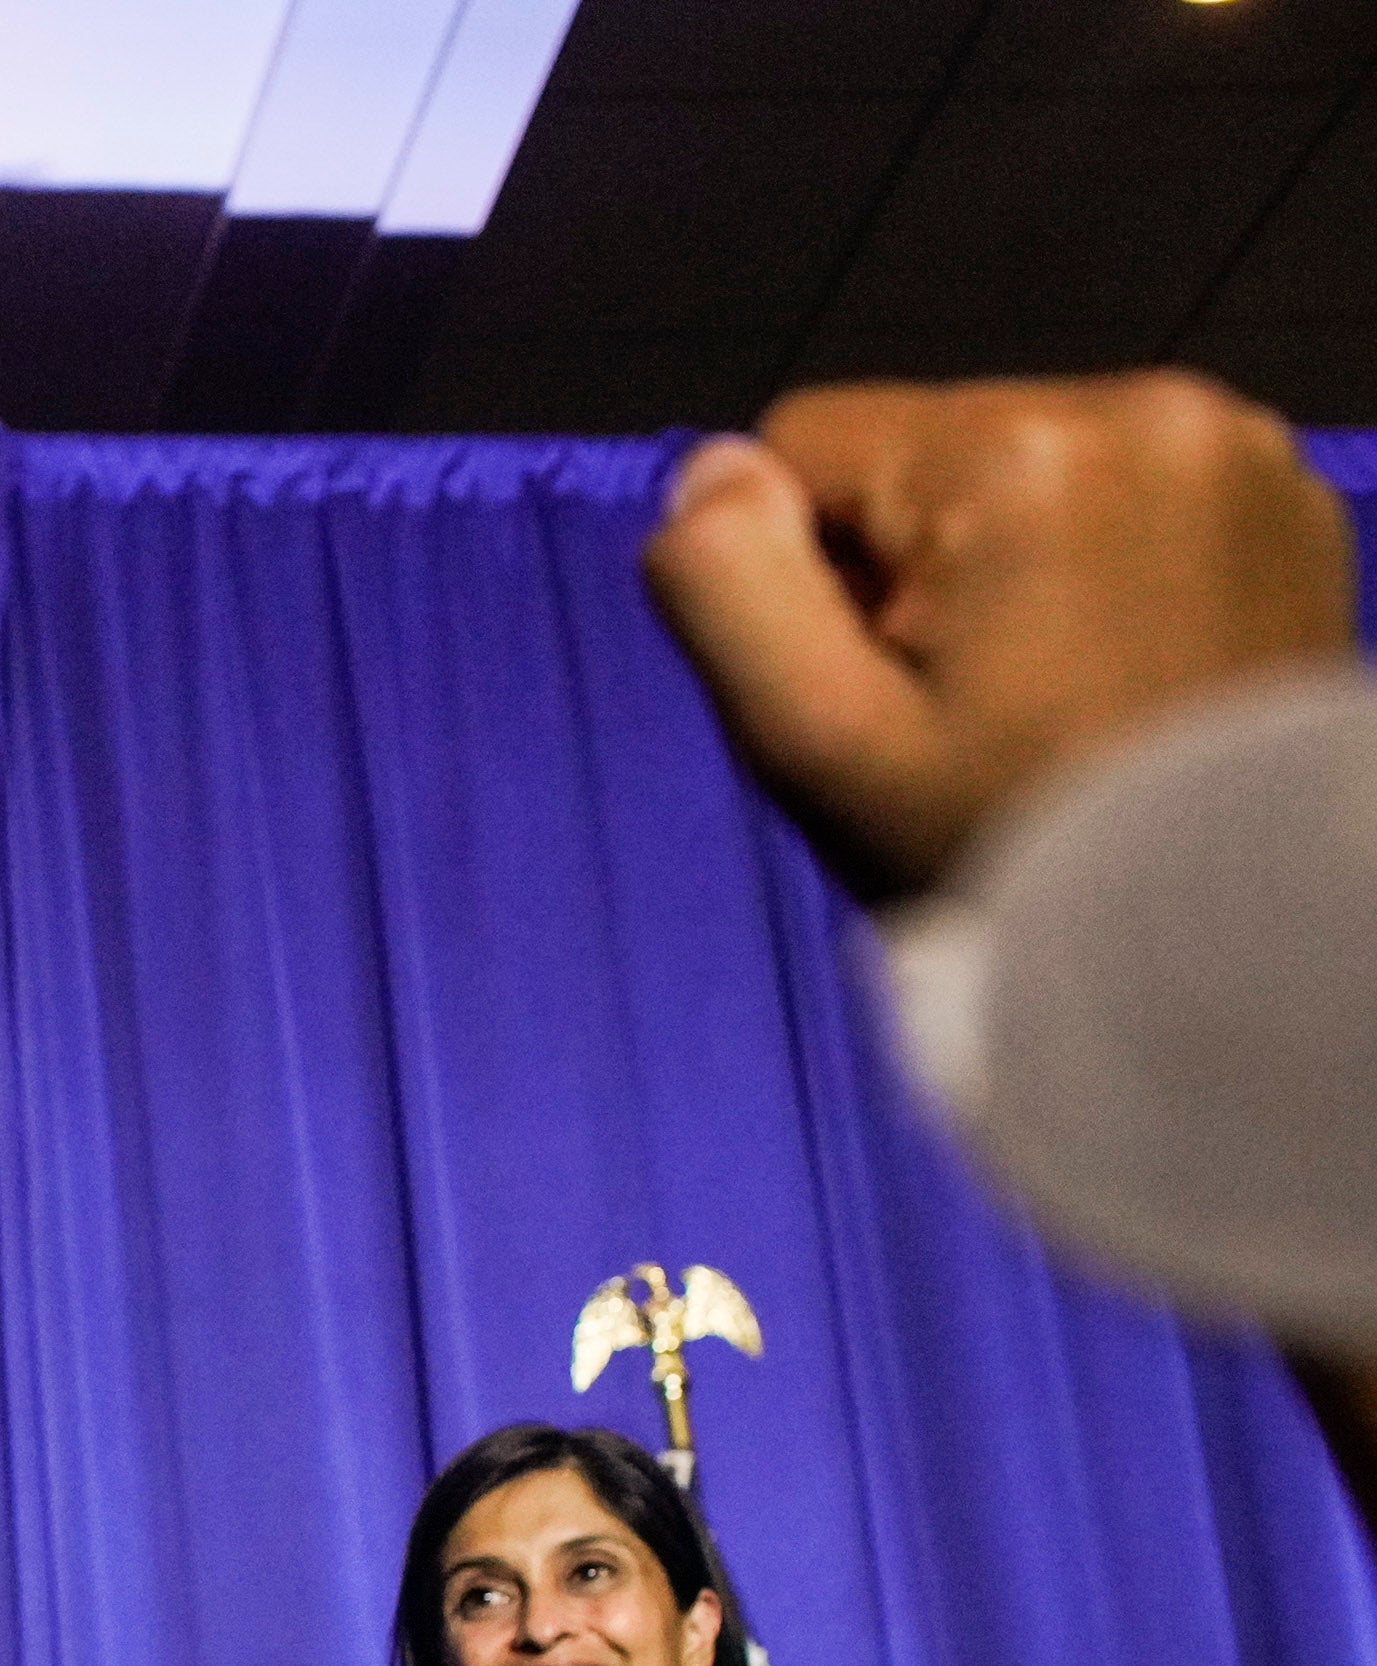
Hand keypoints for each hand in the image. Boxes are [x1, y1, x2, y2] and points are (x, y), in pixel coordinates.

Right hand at [640, 371, 1356, 901]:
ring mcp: (1236, 449)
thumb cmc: (1011, 847)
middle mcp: (1145, 409)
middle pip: (925, 452)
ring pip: (1021, 467)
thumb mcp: (817, 742)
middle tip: (971, 705)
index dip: (808, 577)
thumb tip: (712, 470)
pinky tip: (1122, 664)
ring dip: (1010, 564)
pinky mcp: (1286, 493)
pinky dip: (1104, 565)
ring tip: (1054, 690)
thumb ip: (724, 583)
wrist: (1223, 924)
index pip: (804, 443)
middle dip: (920, 567)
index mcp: (1016, 453)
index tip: (887, 681)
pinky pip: (1125, 491)